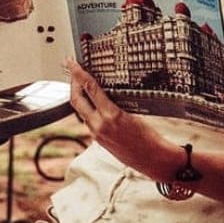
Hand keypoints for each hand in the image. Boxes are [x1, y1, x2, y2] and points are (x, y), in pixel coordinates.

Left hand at [65, 58, 172, 176]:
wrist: (151, 160)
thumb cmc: (148, 136)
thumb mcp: (133, 112)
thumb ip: (114, 102)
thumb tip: (102, 88)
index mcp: (110, 115)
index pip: (89, 88)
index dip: (78, 73)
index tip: (71, 62)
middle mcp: (99, 125)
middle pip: (76, 99)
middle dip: (72, 83)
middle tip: (73, 71)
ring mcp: (96, 133)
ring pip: (80, 110)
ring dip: (79, 96)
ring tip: (82, 84)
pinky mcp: (97, 139)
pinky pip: (87, 119)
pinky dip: (87, 108)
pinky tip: (92, 102)